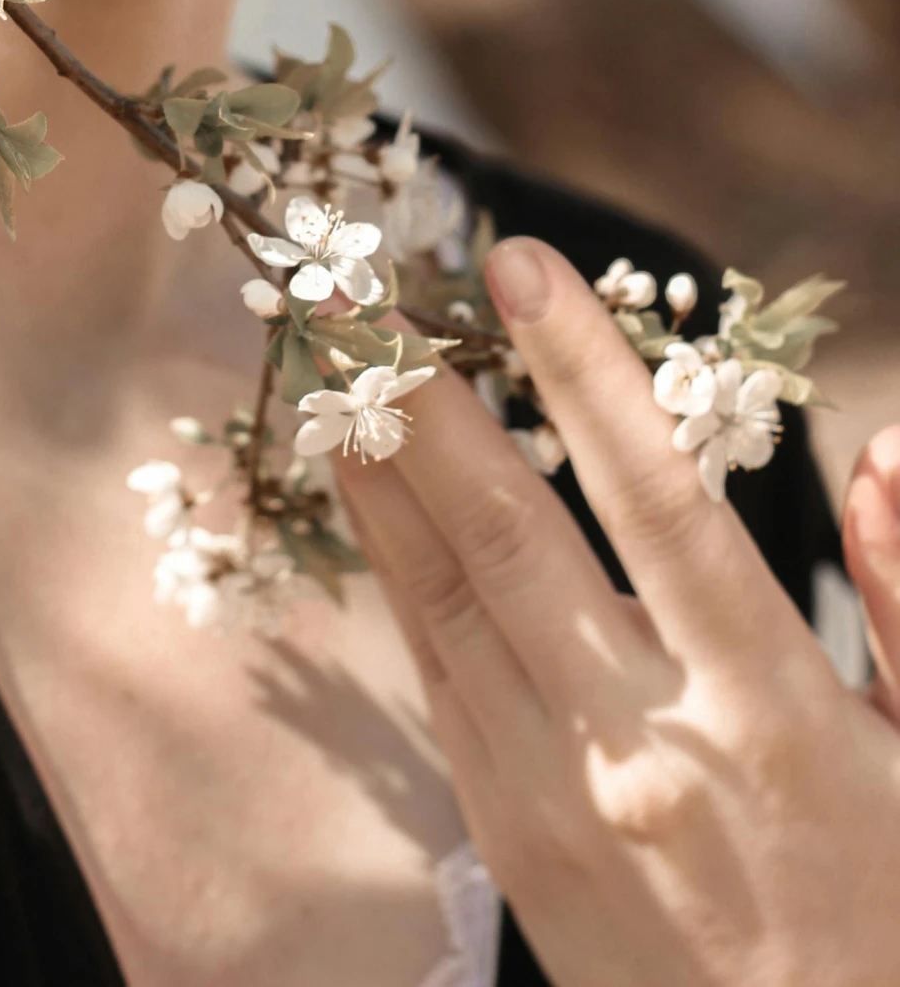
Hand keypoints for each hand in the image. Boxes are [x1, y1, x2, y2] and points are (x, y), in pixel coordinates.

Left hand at [338, 236, 899, 986]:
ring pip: (442, 598)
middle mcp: (643, 745)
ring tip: (333, 359)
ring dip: (380, 468)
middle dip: (425, 395)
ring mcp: (556, 799)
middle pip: (506, 533)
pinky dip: (395, 569)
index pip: (656, 498)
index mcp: (766, 710)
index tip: (516, 263)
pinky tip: (368, 491)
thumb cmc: (896, 913)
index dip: (580, 369)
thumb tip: (884, 447)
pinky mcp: (507, 840)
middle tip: (360, 285)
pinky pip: (439, 676)